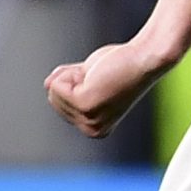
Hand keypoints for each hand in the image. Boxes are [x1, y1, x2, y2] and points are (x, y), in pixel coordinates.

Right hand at [45, 39, 174, 138]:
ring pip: (53, 91)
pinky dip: (70, 73)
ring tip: (98, 75)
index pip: (59, 105)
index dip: (72, 85)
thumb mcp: (88, 78)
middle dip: (70, 80)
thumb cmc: (120, 66)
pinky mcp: (85, 105)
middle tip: (99, 76)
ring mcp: (89, 119)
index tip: (98, 81)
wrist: (143, 59)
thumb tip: (47, 85)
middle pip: (53, 99)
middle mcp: (92, 130)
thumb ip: (67, 85)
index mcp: (94, 129)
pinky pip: (56, 85)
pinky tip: (94, 74)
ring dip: (72, 76)